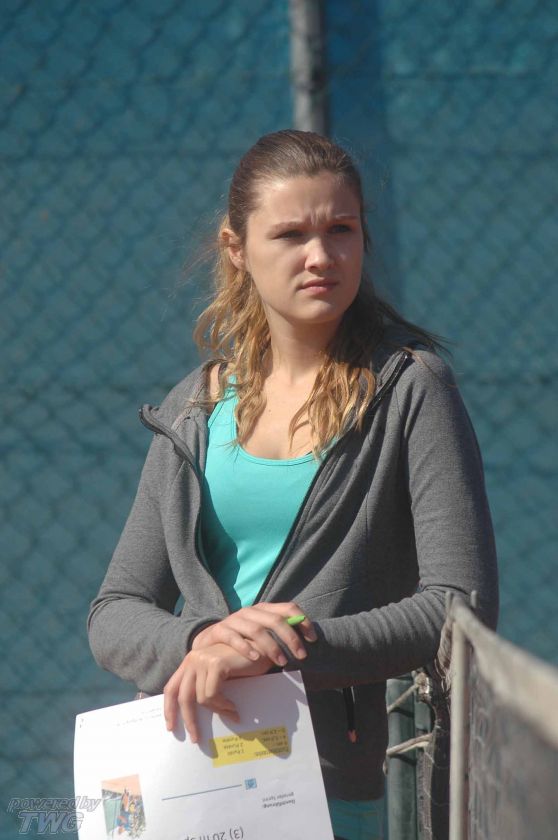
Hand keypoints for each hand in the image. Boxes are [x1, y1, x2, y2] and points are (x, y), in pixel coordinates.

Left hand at [164, 644, 271, 742]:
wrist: (261, 649)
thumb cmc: (242, 665)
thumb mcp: (218, 676)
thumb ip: (204, 687)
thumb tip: (193, 715)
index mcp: (190, 662)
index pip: (172, 687)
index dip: (169, 708)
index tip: (171, 727)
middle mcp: (193, 659)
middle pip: (183, 696)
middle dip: (189, 720)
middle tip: (196, 737)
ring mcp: (203, 660)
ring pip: (201, 698)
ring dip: (217, 711)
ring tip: (231, 714)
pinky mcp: (215, 664)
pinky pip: (213, 694)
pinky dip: (223, 705)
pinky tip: (233, 707)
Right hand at [191, 602, 316, 666]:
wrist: (209, 641)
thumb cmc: (242, 641)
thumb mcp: (262, 635)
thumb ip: (279, 636)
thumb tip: (305, 644)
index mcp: (264, 609)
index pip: (288, 608)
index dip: (303, 621)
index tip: (313, 639)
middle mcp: (251, 611)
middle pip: (275, 620)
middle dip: (291, 638)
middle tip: (302, 655)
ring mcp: (235, 619)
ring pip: (257, 629)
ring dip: (272, 647)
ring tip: (282, 662)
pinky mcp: (220, 630)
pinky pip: (233, 637)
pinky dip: (246, 648)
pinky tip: (256, 659)